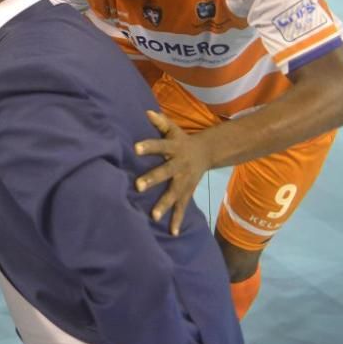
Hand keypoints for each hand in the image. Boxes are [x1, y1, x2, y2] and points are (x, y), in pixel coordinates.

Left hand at [134, 111, 211, 235]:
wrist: (207, 153)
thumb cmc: (181, 140)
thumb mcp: (173, 129)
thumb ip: (160, 122)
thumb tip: (146, 112)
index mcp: (174, 148)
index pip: (159, 145)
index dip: (148, 146)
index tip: (135, 148)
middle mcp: (179, 166)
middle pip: (165, 172)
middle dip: (152, 179)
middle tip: (138, 186)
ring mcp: (185, 181)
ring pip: (174, 193)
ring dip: (164, 204)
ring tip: (154, 215)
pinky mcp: (188, 192)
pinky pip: (183, 207)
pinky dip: (177, 220)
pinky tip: (171, 232)